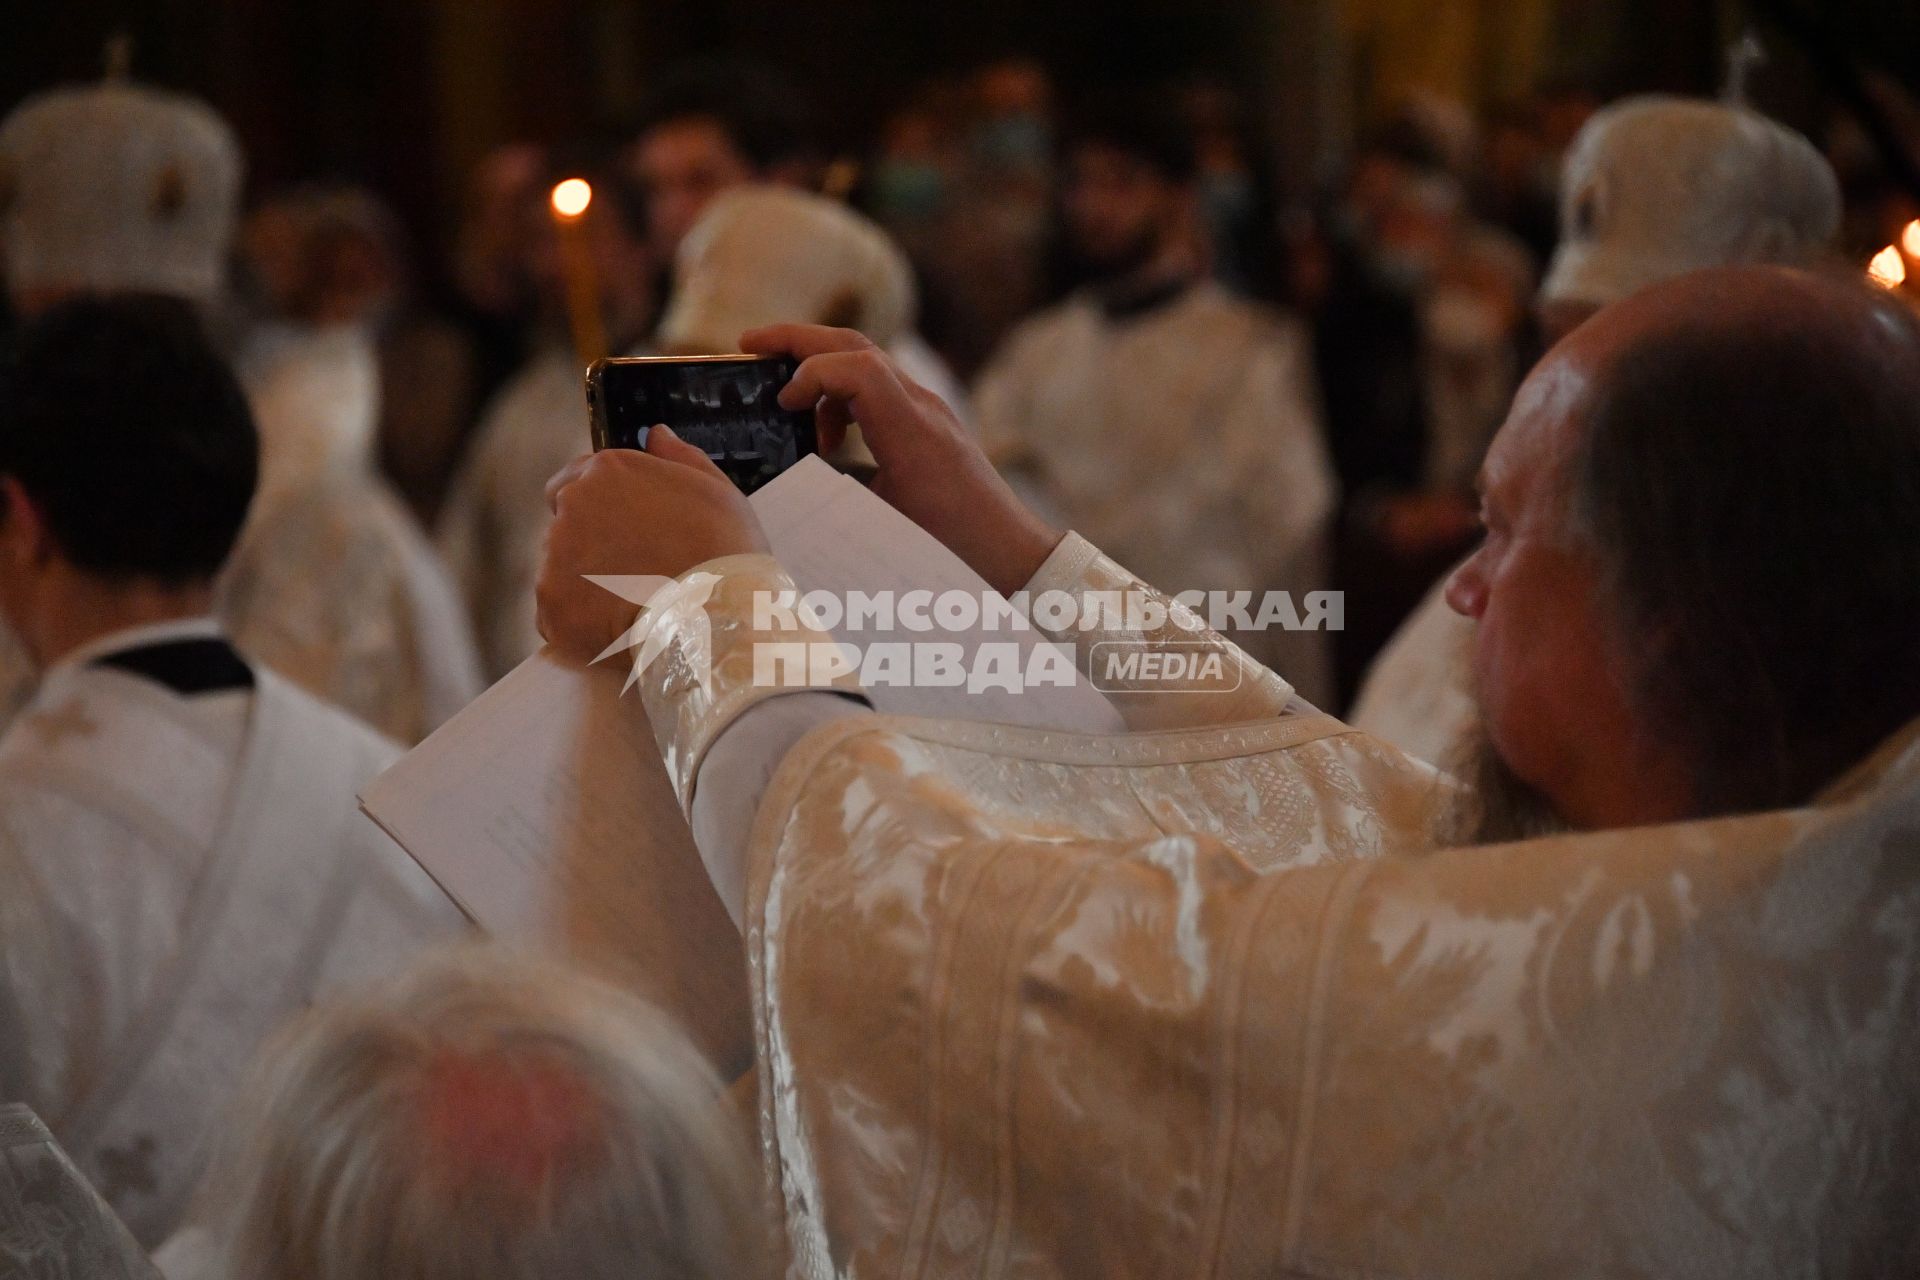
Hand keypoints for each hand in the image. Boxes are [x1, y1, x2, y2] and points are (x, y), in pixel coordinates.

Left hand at [536, 426, 769, 661]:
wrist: (718, 618)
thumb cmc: (726, 551)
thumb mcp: (717, 491)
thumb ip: (680, 458)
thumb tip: (657, 435)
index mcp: (607, 471)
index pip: (577, 479)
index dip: (604, 507)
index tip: (628, 532)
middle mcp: (572, 505)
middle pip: (566, 523)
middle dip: (592, 543)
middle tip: (635, 571)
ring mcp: (556, 556)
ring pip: (561, 568)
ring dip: (586, 582)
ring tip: (632, 603)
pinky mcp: (552, 604)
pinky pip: (558, 612)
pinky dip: (582, 621)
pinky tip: (618, 626)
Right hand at [741, 324, 1062, 596]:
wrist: (1012, 555)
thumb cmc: (953, 549)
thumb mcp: (880, 526)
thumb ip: (829, 493)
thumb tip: (780, 478)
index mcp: (911, 429)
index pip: (855, 364)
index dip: (809, 373)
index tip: (780, 404)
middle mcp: (924, 407)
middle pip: (855, 344)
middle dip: (797, 339)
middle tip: (749, 345)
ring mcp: (930, 411)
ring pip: (867, 360)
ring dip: (821, 370)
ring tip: (788, 405)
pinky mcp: (931, 424)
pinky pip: (880, 388)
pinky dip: (844, 396)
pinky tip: (830, 439)